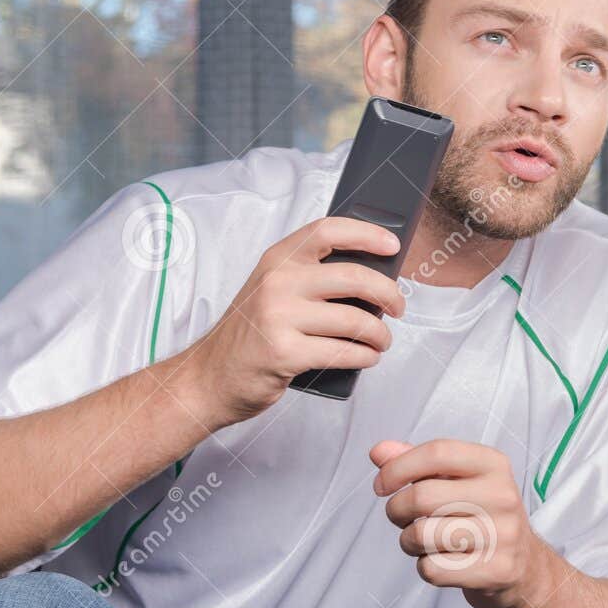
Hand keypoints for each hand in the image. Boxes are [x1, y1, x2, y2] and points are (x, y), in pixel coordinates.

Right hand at [184, 216, 406, 425]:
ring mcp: (279, 317)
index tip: (392, 245)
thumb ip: (309, 278)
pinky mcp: (285, 352)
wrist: (210, 377)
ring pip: (355, 320)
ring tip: (381, 341)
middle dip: (388, 293)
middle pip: (354, 277)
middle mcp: (278, 282)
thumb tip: (372, 276)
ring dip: (380, 334)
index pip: (328, 230)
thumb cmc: (250, 334)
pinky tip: (367, 357)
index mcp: (277, 259)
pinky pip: (344, 352)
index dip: (366, 234)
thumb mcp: (272, 291)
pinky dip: (365, 357)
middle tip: (398, 307)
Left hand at [370, 439, 543, 607]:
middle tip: (401, 517)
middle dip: (396, 510)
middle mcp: (503, 496)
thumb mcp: (457, 481)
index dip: (398, 468)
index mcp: (494, 464)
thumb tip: (378, 452)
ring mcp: (503, 535)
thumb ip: (417, 463)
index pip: (437, 453)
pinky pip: (433, 569)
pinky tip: (441, 561)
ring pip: (421, 535)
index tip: (381, 485)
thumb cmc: (481, 516)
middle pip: (422, 496)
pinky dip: (425, 568)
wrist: (525, 567)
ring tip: (421, 541)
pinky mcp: (496, 571)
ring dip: (408, 541)